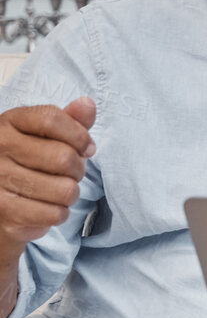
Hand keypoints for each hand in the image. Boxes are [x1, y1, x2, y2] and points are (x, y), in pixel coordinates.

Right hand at [0, 97, 95, 252]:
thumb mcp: (47, 135)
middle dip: (77, 170)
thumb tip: (87, 104)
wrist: (0, 201)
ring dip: (69, 194)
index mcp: (9, 123)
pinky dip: (59, 213)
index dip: (79, 135)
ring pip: (65, 189)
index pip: (51, 119)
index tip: (86, 148)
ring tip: (56, 190)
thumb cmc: (30, 163)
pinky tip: (45, 207)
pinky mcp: (5, 211)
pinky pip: (55, 213)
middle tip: (68, 173)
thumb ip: (70, 120)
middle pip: (63, 157)